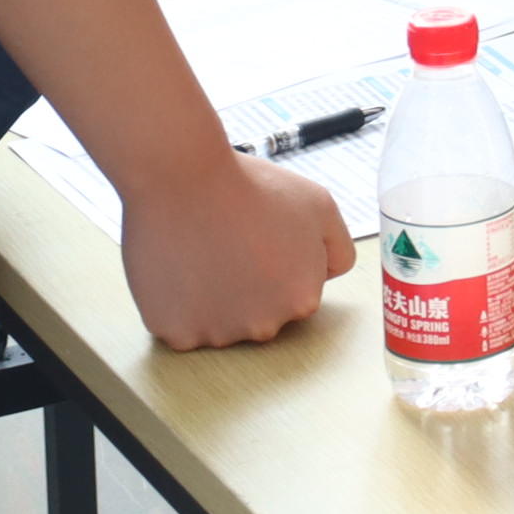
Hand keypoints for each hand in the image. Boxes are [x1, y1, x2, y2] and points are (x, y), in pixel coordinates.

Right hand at [118, 149, 359, 349]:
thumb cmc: (251, 187)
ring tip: (202, 251)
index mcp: (302, 300)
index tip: (258, 239)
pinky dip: (177, 304)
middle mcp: (264, 327)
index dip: (276, 262)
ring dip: (210, 297)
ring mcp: (218, 335)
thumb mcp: (320, 206)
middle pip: (257, 314)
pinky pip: (179, 327)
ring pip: (217, 322)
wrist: (186, 177)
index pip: (293, 292)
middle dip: (246, 286)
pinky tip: (178, 269)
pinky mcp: (175, 334)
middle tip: (229, 244)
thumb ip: (338, 248)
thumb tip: (328, 275)